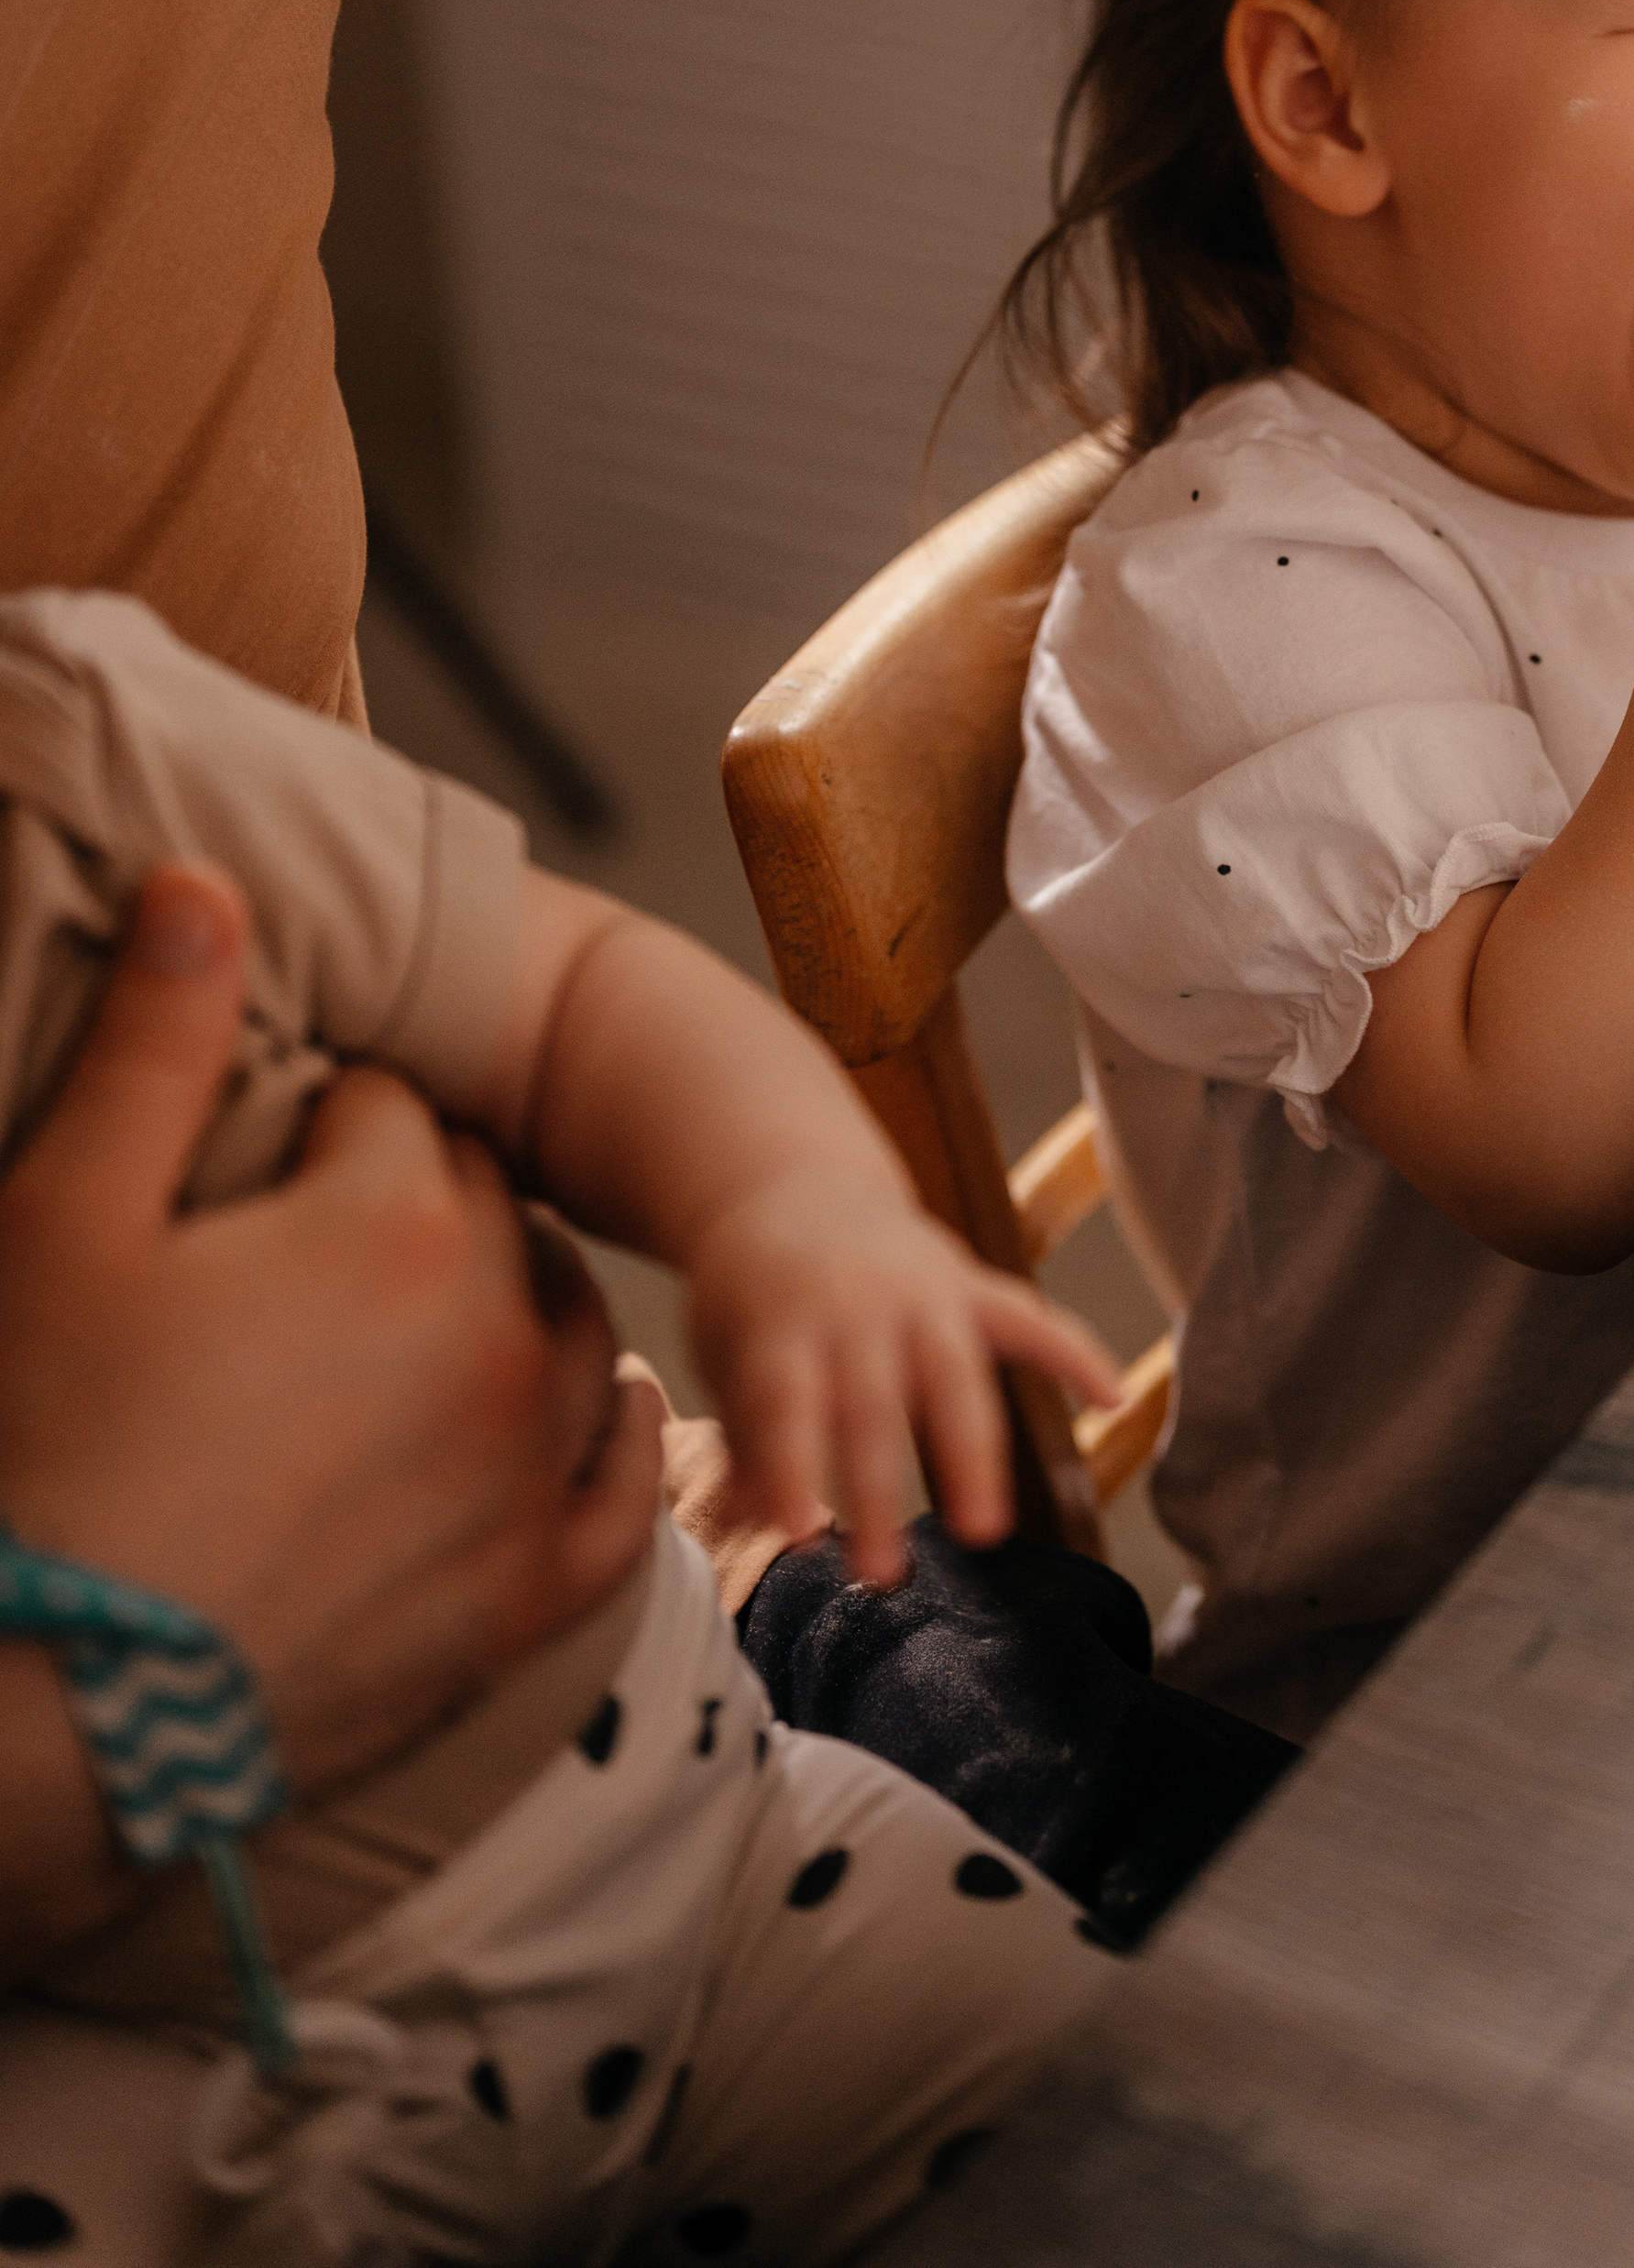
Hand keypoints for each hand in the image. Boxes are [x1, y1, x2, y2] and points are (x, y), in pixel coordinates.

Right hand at [0, 866, 661, 1809]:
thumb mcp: (65, 1214)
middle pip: (483, 1208)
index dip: (318, 1125)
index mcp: (399, 1218)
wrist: (49, 1716)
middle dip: (410, 1207)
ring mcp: (529, 1469)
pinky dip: (600, 1444)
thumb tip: (206, 880)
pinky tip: (571, 1420)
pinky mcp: (528, 1592)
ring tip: (416, 1328)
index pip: (392, 1108)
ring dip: (507, 1309)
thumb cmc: (42, 1451)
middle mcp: (501, 1331)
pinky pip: (615, 1487)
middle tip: (310, 1258)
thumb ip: (161, 1035)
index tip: (259, 1166)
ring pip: (567, 1329)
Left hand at [682, 1169, 1120, 1588]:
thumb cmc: (753, 1291)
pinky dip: (1075, 1354)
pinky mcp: (972, 1283)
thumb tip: (747, 1520)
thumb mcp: (724, 1351)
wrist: (794, 1186)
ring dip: (971, 1455)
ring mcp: (925, 1289)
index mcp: (784, 1316)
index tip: (799, 1534)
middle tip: (880, 1576)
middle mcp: (859, 1300)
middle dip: (878, 1491)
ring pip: (956, 1374)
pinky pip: (1031, 1319)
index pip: (787, 1397)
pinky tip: (1115, 1401)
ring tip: (982, 1532)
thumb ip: (745, 1433)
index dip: (791, 1464)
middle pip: (874, 1403)